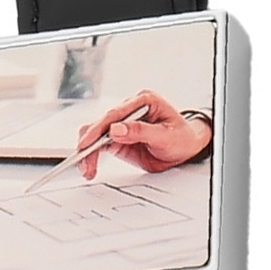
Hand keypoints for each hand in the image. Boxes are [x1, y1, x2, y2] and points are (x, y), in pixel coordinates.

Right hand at [77, 90, 211, 179]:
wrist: (185, 149)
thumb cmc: (181, 138)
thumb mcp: (165, 136)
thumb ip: (141, 131)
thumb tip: (116, 130)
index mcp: (143, 101)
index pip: (116, 113)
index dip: (100, 128)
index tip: (90, 142)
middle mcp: (129, 110)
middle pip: (101, 123)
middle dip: (89, 143)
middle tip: (84, 160)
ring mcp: (122, 124)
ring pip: (95, 133)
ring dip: (87, 150)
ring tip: (87, 168)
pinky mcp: (117, 138)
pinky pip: (99, 144)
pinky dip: (92, 155)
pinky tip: (89, 166)